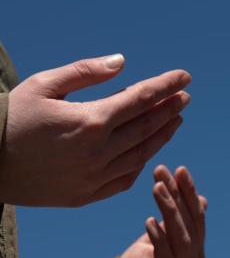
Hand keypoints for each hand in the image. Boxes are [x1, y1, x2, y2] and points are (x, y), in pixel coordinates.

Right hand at [2, 54, 190, 206]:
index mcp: (90, 121)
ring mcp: (94, 177)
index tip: (185, 77)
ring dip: (162, 136)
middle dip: (169, 109)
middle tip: (184, 97)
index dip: (165, 86)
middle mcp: (99, 152)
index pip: (141, 99)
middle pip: (147, 127)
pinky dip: (141, 163)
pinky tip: (149, 151)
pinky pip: (125, 179)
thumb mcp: (43, 85)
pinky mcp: (86, 195)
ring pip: (142, 154)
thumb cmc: (8, 118)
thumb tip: (122, 62)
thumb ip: (85, 72)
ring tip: (175, 120)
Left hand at [119, 165, 205, 257]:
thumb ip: (175, 225)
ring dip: (169, 212)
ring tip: (156, 189)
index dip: (189, 194)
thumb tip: (200, 200)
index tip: (180, 170)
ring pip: (182, 241)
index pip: (197, 220)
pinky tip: (149, 221)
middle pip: (192, 228)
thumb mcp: (155, 243)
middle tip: (166, 172)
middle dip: (180, 197)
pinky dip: (159, 239)